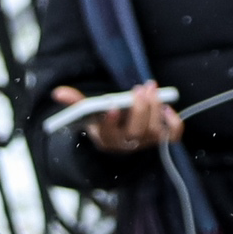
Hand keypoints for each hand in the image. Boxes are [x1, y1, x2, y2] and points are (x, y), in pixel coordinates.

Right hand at [54, 82, 182, 152]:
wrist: (121, 139)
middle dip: (139, 109)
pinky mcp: (162, 139)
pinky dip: (174, 122)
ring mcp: (146, 143)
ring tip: (150, 88)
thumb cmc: (104, 123)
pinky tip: (167, 108)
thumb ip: (75, 103)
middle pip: (136, 132)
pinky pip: (173, 135)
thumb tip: (57, 92)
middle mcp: (128, 145)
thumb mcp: (88, 115)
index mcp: (107, 140)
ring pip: (154, 130)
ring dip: (154, 108)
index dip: (111, 122)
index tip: (111, 106)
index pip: (109, 135)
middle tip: (139, 88)